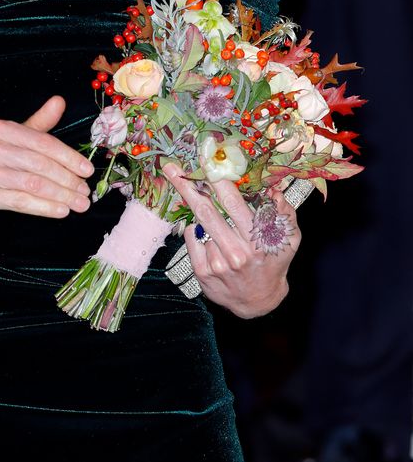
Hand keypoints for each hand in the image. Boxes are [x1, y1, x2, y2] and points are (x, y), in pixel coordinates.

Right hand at [0, 96, 93, 229]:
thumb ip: (39, 123)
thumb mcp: (15, 140)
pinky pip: (19, 201)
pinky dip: (44, 207)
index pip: (42, 142)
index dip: (68, 157)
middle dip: (67, 179)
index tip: (87, 170)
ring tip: (79, 203)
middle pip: (38, 164)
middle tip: (86, 191)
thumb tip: (59, 101)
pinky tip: (60, 211)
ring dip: (60, 195)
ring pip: (32, 184)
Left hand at [163, 168, 299, 317]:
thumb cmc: (273, 263)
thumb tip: (274, 191)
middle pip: (205, 210)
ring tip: (192, 195)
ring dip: (195, 207)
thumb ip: (285, 213)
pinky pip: (191, 237)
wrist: (258, 302)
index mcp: (256, 241)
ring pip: (198, 223)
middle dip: (187, 186)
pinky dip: (194, 227)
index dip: (217, 179)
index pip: (232, 202)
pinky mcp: (202, 271)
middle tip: (172, 168)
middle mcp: (235, 252)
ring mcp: (216, 263)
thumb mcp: (288, 240)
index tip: (205, 160)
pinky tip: (204, 228)